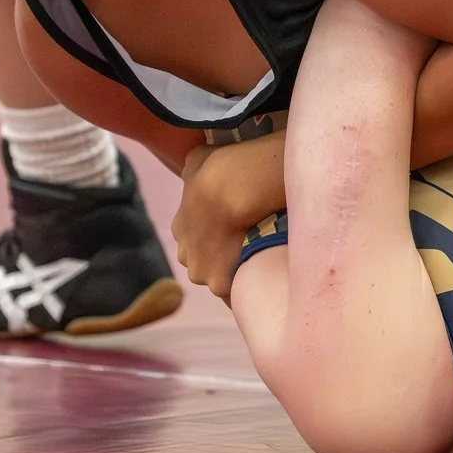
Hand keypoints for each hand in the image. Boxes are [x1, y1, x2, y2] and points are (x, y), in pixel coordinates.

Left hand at [171, 134, 284, 299]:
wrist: (237, 188)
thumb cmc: (220, 168)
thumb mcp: (197, 160)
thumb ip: (195, 171)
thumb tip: (197, 169)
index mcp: (181, 227)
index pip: (197, 240)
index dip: (216, 236)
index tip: (235, 230)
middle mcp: (186, 254)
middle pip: (206, 264)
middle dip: (224, 259)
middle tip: (253, 247)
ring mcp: (202, 273)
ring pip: (221, 281)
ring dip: (240, 274)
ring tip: (267, 263)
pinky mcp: (221, 286)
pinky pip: (238, 293)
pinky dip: (253, 286)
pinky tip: (271, 276)